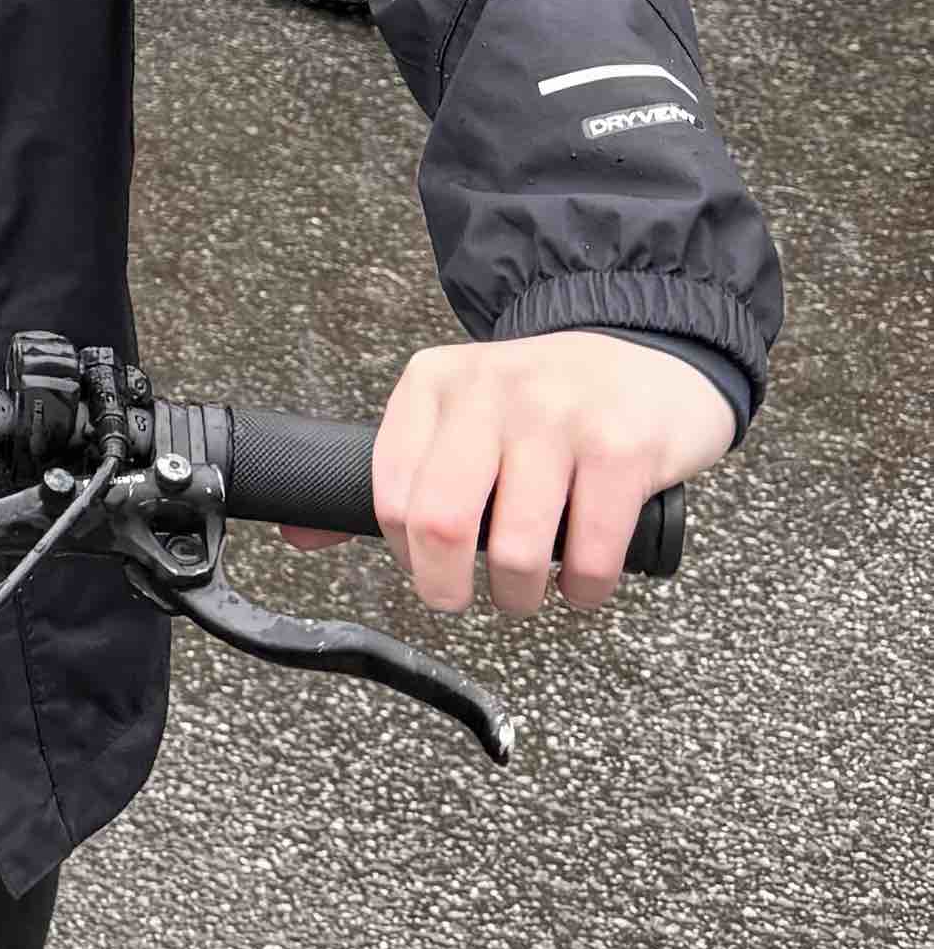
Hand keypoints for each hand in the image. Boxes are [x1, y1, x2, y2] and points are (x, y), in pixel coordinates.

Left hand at [290, 331, 734, 614]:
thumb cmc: (546, 401)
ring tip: (527, 592)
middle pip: (440, 521)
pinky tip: (581, 582)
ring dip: (519, 596)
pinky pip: (592, 552)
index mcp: (433, 383)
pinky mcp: (623, 448)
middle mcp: (490, 392)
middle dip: (443, 586)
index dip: (403, 550)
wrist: (650, 350)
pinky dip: (583, 588)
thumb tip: (298, 534)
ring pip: (517, 548)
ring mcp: (559, 417)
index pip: (388, 490)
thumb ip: (392, 474)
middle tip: (458, 599)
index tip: (423, 565)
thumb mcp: (458, 414)